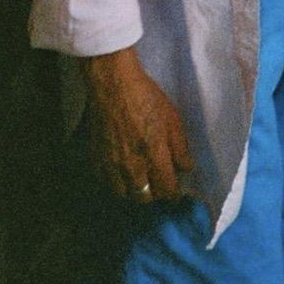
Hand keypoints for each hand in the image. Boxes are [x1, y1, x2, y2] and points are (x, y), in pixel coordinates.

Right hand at [81, 45, 192, 204]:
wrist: (113, 86)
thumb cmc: (146, 97)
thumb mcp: (172, 118)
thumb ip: (180, 147)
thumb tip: (186, 168)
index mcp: (154, 155)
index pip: (166, 189)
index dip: (173, 194)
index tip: (176, 192)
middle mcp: (132, 166)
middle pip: (145, 197)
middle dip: (155, 193)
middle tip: (159, 183)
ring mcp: (112, 166)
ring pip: (125, 194)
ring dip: (135, 191)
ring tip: (142, 181)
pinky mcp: (97, 160)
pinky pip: (107, 183)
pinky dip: (117, 183)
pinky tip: (122, 173)